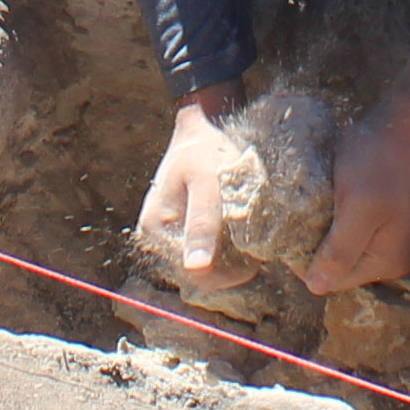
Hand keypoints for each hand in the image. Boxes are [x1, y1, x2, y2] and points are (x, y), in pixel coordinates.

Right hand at [136, 94, 245, 287]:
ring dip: (234, 256)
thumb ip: (202, 223)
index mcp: (156, 229)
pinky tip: (236, 227)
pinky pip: (211, 260)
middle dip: (234, 261)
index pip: (199, 275)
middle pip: (204, 277)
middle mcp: (157, 241)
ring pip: (210, 271)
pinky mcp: (183, 238)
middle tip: (252, 229)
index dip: (232, 267)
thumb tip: (196, 267)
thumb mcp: (207, 182)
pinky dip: (230, 250)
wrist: (202, 132)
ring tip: (244, 224)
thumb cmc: (205, 152)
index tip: (253, 242)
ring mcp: (169, 240)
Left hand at [305, 65, 409, 297]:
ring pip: (342, 245)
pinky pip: (351, 227)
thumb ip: (339, 252)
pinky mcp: (385, 215)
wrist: (406, 121)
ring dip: (324, 229)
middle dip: (316, 245)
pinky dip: (335, 216)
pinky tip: (327, 197)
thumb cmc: (381, 162)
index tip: (289, 231)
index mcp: (387, 262)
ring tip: (311, 205)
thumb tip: (315, 288)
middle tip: (298, 215)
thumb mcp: (357, 209)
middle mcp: (392, 256)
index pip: (333, 280)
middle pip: (339, 265)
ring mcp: (390, 235)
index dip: (306, 260)